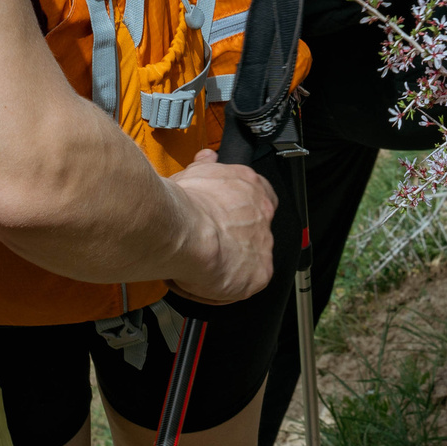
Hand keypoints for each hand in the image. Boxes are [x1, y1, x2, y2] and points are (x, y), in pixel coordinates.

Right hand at [164, 149, 275, 303]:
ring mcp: (263, 247)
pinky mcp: (259, 275)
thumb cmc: (184, 202)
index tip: (222, 217)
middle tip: (203, 243)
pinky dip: (219, 288)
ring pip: (246, 260)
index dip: (239, 210)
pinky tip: (198, 281)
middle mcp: (263, 216)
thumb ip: (207, 166)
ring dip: (224, 263)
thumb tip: (207, 157)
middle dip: (229, 239)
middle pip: (252, 232)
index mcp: (252, 188)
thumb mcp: (196, 172)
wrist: (183, 229)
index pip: (259, 198)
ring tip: (195, 263)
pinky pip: (242, 286)